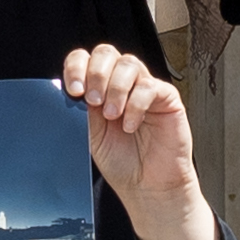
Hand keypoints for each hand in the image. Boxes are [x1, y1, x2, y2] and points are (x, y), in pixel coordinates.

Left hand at [59, 43, 218, 239]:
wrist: (148, 186)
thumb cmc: (122, 162)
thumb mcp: (91, 135)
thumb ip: (83, 111)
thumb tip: (73, 90)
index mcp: (100, 89)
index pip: (86, 60)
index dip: (77, 67)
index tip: (73, 89)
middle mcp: (122, 84)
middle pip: (107, 53)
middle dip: (96, 74)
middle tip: (92, 100)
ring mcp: (145, 89)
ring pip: (129, 64)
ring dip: (116, 88)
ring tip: (112, 115)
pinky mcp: (167, 99)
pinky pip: (150, 87)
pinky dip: (136, 104)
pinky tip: (130, 125)